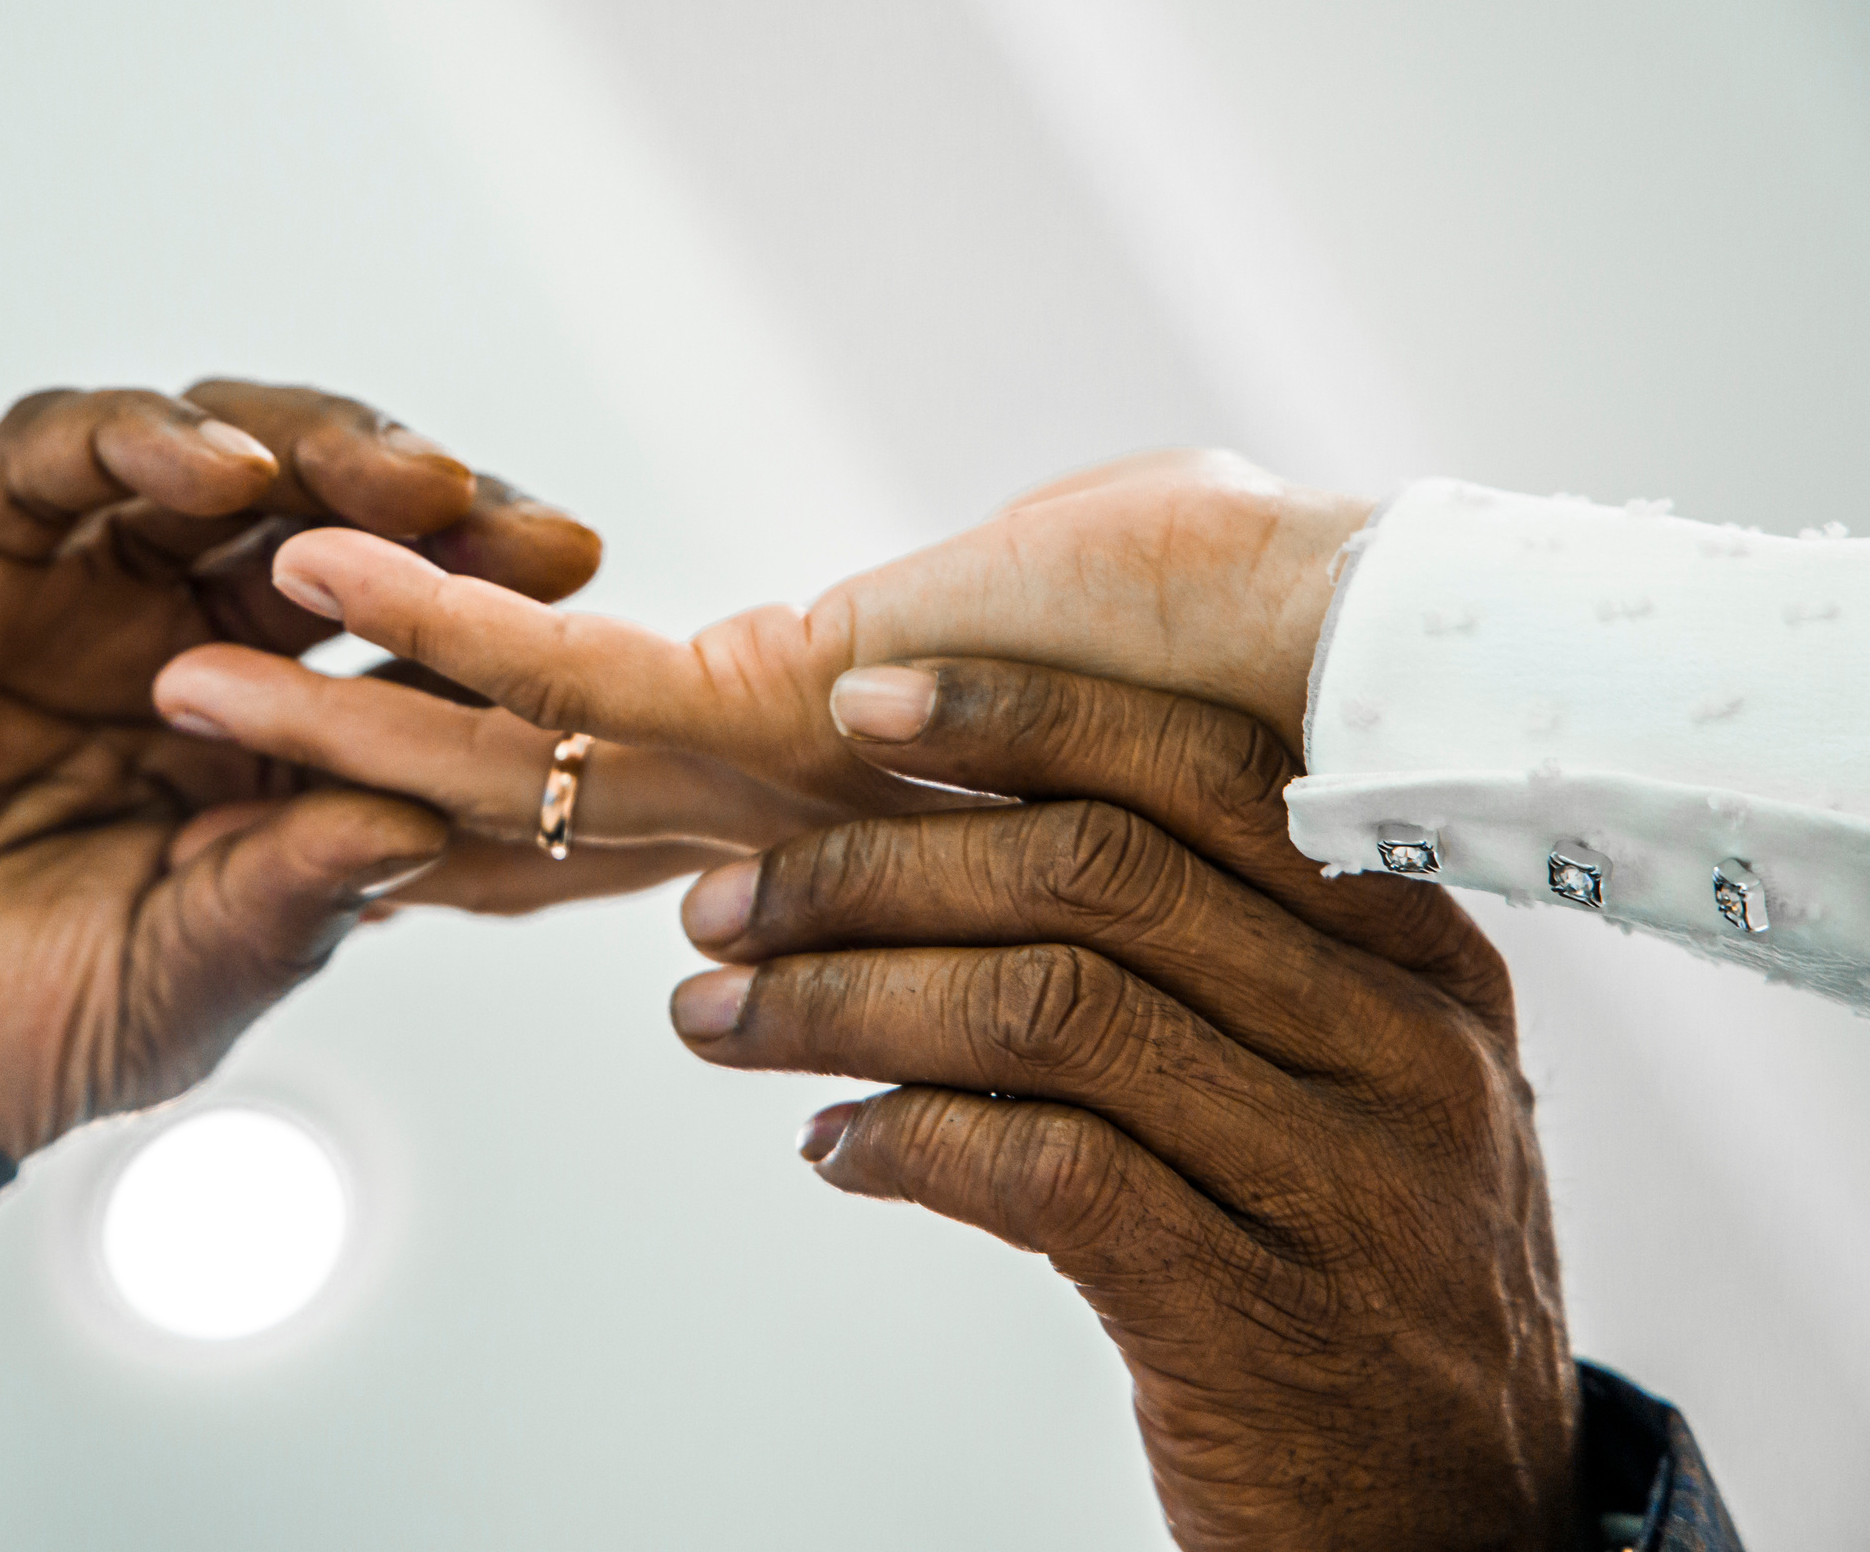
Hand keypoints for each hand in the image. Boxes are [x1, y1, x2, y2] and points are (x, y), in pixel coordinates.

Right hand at [0, 382, 606, 1157]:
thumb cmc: (10, 1025)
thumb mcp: (189, 979)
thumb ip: (295, 893)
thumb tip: (430, 816)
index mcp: (271, 737)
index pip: (403, 636)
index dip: (492, 612)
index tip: (587, 606)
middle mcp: (192, 639)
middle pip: (339, 521)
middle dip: (441, 514)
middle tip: (526, 534)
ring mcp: (81, 588)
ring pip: (220, 455)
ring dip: (324, 451)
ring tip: (411, 484)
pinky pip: (58, 456)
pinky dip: (141, 441)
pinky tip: (221, 474)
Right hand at [145, 448, 1366, 893]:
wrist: (1312, 662)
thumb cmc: (1201, 639)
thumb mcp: (1024, 625)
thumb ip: (924, 640)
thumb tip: (886, 661)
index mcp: (801, 777)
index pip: (591, 797)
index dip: (460, 799)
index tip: (362, 806)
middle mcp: (749, 795)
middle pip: (504, 788)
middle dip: (339, 762)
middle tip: (191, 726)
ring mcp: (744, 769)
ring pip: (492, 745)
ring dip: (331, 705)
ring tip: (181, 675)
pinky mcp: (759, 715)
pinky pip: (563, 677)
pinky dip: (428, 622)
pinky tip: (306, 579)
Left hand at [670, 657, 1575, 1550]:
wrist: (1454, 1529)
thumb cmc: (1354, 1275)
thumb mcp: (1346, 1087)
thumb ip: (1215, 960)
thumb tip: (950, 842)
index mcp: (1417, 951)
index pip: (1203, 769)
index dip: (1020, 715)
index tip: (860, 703)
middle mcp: (1400, 1043)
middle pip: (1093, 876)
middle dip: (871, 870)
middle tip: (726, 903)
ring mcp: (1342, 1180)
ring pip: (1047, 1012)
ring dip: (844, 1001)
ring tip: (719, 1017)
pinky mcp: (1259, 1314)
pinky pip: (1043, 1172)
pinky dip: (907, 1142)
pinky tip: (831, 1148)